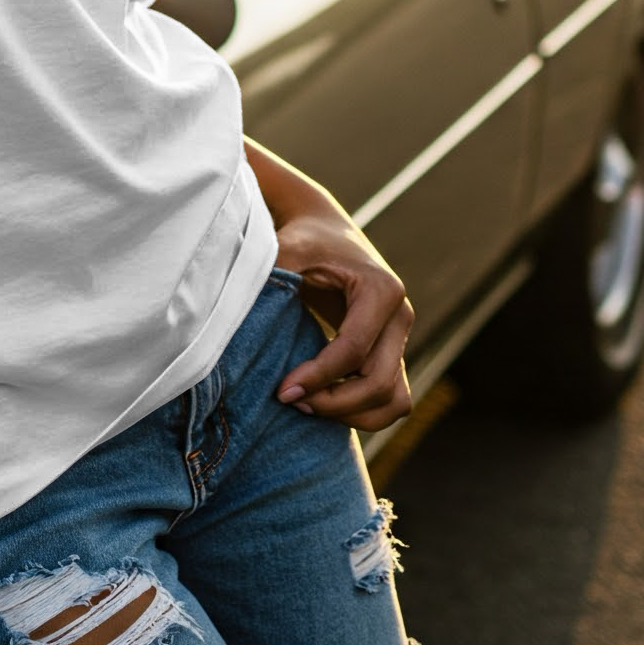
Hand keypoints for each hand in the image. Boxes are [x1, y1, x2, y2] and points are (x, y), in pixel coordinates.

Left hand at [269, 206, 414, 431]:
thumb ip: (275, 278)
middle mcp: (400, 316)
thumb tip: (243, 317)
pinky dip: (362, 411)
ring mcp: (400, 337)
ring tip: (307, 407)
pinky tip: (322, 402)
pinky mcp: (392, 352)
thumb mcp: (289, 250)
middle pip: (379, 383)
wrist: (326, 230)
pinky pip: (391, 398)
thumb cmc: (305, 239)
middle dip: (335, 403)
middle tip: (291, 401)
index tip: (283, 391)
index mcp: (381, 289)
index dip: (319, 377)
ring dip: (352, 414)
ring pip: (393, 400)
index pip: (354, 349)